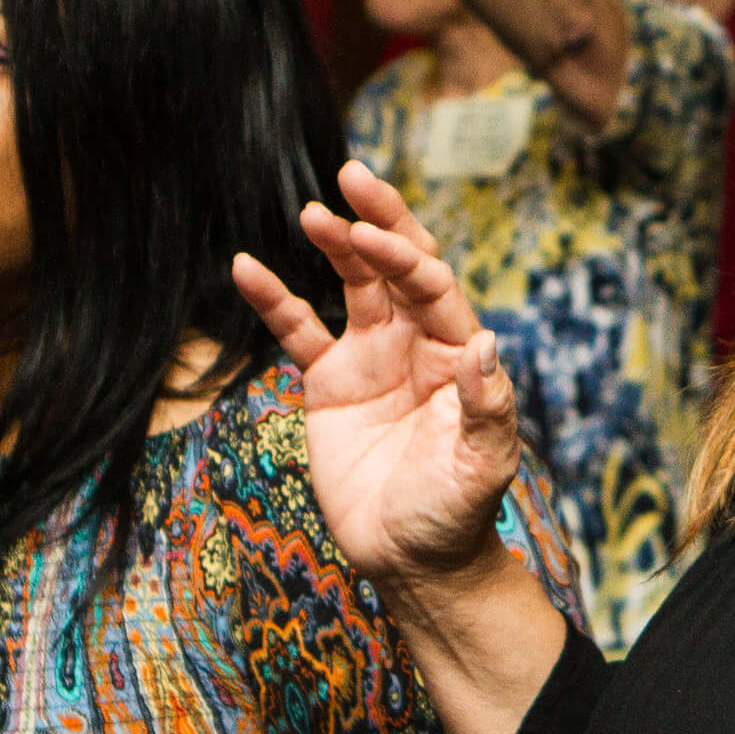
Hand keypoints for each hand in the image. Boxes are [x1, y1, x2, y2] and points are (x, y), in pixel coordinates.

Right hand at [232, 160, 522, 585]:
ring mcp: (372, 358)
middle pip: (398, 266)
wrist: (412, 558)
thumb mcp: (482, 466)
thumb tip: (487, 343)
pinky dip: (274, 299)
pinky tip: (247, 267)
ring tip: (311, 213)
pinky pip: (298, 331)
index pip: (433, 286)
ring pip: (352, 286)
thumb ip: (486, 406)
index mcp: (459, 352)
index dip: (405, 256)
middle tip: (354, 175)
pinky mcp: (330, 383)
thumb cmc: (456, 512)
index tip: (371, 236)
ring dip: (333, 246)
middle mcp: (418, 343)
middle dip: (380, 220)